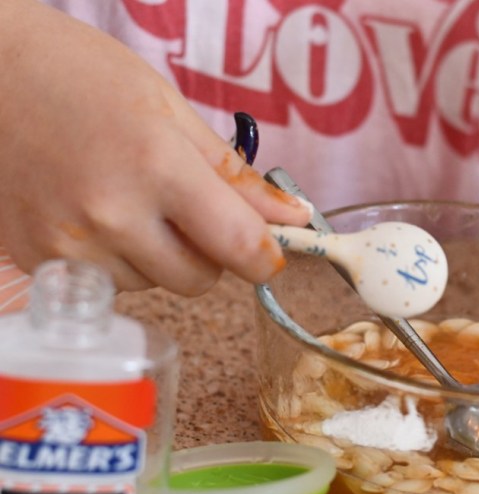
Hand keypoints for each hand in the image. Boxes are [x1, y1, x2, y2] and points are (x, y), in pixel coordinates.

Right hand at [0, 0, 311, 295]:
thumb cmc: (80, 76)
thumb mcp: (170, 109)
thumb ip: (234, 175)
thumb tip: (292, 217)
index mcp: (157, 165)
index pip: (239, 246)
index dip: (266, 258)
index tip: (270, 253)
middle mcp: (111, 213)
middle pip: (199, 280)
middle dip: (208, 255)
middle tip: (186, 210)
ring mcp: (69, 243)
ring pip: (153, 285)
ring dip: (157, 257)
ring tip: (125, 199)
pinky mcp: (37, 261)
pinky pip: (108, 284)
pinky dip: (115, 260)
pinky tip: (91, 212)